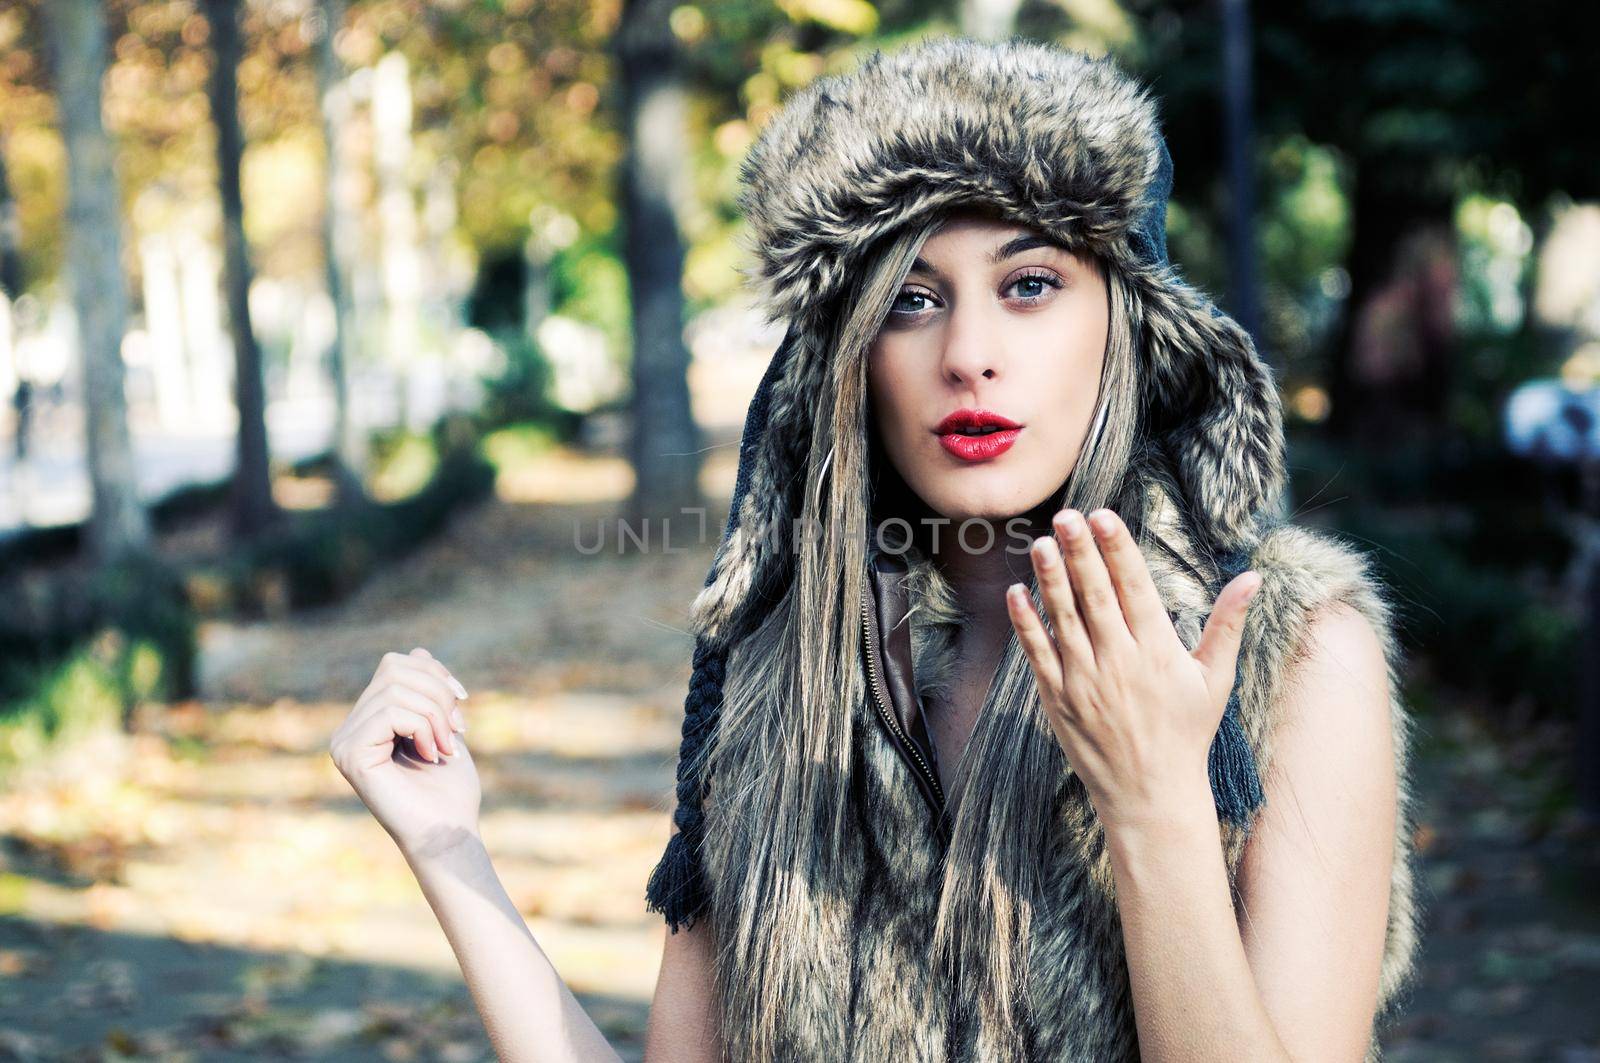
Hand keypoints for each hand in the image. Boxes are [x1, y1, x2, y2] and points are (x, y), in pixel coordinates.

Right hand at [329, 647, 480, 857]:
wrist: (449, 831)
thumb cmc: (449, 788)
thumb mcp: (443, 726)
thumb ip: (427, 691)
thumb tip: (417, 650)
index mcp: (368, 720)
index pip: (396, 664)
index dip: (435, 674)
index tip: (461, 705)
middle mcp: (349, 729)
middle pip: (395, 669)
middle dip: (438, 693)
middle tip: (457, 730)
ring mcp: (344, 742)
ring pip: (396, 689)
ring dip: (435, 714)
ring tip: (446, 747)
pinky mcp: (349, 755)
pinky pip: (391, 712)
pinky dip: (423, 727)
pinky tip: (431, 755)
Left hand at [1005, 507, 1261, 829]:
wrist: (1150, 794)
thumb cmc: (1186, 732)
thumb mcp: (1214, 678)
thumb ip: (1227, 623)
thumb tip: (1253, 577)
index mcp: (1158, 650)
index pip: (1134, 587)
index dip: (1117, 549)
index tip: (1104, 516)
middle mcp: (1120, 661)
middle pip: (1095, 595)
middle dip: (1080, 552)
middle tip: (1066, 515)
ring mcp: (1085, 680)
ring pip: (1064, 619)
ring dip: (1050, 579)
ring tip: (1040, 542)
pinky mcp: (1058, 699)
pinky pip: (1038, 654)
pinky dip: (1026, 623)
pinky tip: (1017, 592)